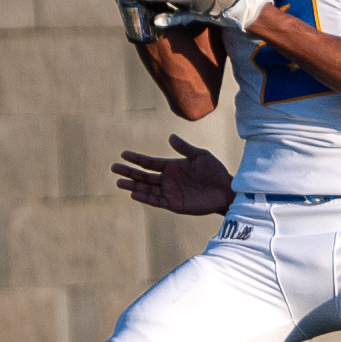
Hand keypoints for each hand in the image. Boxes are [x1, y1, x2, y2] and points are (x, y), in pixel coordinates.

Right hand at [112, 135, 234, 215]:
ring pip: (146, 189)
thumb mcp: (200, 156)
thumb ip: (185, 148)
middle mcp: (168, 179)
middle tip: (114, 168)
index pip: (149, 163)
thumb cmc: (215, 172)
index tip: (124, 154)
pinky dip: (145, 198)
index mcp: (172, 166)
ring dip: (133, 186)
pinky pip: (156, 201)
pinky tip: (134, 194)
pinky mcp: (174, 204)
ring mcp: (170, 192)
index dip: (136, 159)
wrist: (226, 190)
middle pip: (143, 176)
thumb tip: (170, 137)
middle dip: (129, 172)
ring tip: (119, 183)